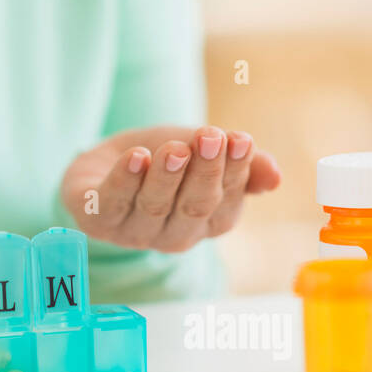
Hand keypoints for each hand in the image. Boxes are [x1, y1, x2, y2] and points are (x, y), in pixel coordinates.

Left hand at [59, 125, 280, 252]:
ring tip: (175, 148)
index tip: (240, 138)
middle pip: (194, 207)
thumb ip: (240, 165)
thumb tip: (275, 175)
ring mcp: (133, 232)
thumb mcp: (204, 153)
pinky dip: (124, 181)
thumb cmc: (163, 160)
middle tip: (211, 137)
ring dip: (166, 176)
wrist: (105, 163)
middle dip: (205, 172)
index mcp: (207, 222)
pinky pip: (112, 204)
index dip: (235, 169)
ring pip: (154, 205)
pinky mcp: (97, 221)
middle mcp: (173, 234)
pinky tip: (135, 158)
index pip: (227, 201)